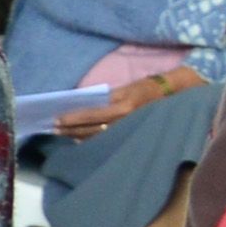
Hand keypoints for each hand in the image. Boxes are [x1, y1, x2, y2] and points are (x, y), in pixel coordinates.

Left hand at [53, 69, 194, 140]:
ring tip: (62, 134)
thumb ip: (106, 97)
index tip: (56, 119)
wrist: (173, 95)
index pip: (91, 115)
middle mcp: (125, 121)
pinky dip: (92, 139)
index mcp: (123, 106)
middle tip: (52, 129)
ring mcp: (128, 129)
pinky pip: (108, 139)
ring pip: (98, 136)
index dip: (73, 119)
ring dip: (78, 135)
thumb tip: (82, 102)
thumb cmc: (146, 87)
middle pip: (92, 129)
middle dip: (71, 129)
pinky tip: (79, 139)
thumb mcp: (125, 88)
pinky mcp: (130, 133)